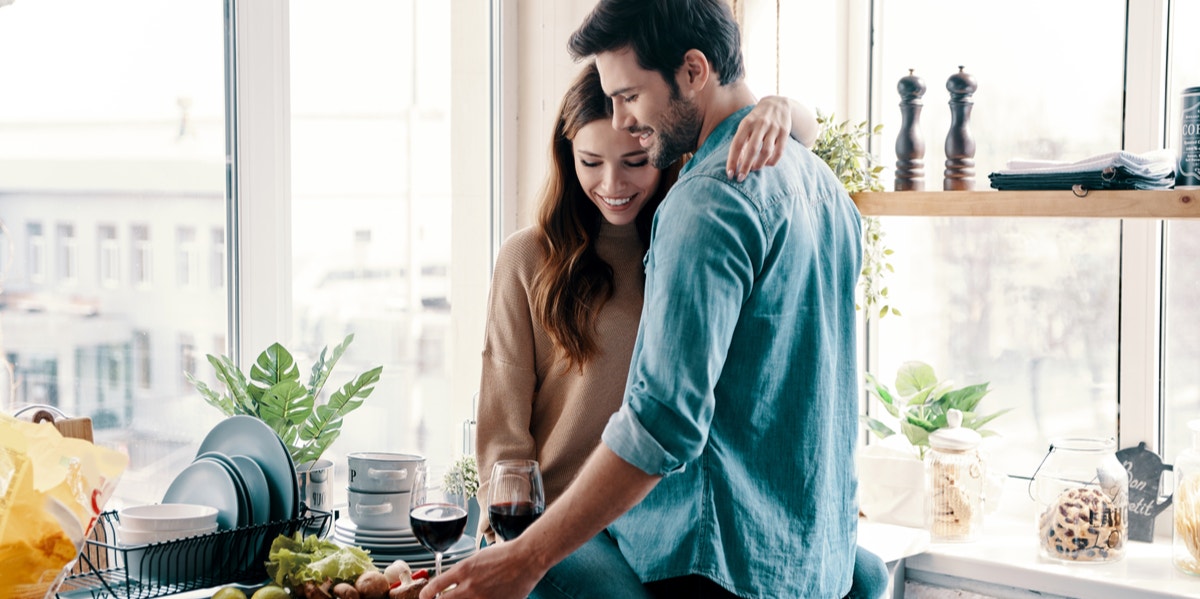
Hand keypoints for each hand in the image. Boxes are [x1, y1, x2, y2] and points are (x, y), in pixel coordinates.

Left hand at [419, 539, 544, 598]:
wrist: (526, 558)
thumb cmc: (506, 554)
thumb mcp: (478, 558)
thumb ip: (464, 571)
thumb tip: (453, 582)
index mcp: (463, 570)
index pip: (435, 586)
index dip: (427, 594)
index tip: (426, 597)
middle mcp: (469, 586)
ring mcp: (481, 598)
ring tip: (465, 596)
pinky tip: (483, 597)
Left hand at [726, 95, 791, 181]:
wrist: (778, 103)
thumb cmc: (757, 119)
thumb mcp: (746, 125)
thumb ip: (742, 141)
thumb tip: (737, 162)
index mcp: (747, 123)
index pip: (737, 144)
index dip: (732, 160)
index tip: (730, 174)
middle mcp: (760, 125)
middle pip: (752, 150)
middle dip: (745, 166)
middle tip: (741, 178)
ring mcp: (774, 128)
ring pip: (766, 152)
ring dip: (759, 165)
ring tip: (754, 169)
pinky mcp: (785, 132)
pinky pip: (779, 152)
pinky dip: (772, 162)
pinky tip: (767, 164)